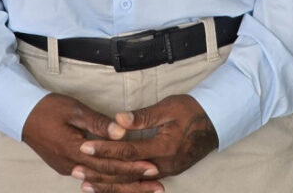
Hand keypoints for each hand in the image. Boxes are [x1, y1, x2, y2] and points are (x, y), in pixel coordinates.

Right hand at [22, 93, 161, 191]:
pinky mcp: (66, 167)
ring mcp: (68, 169)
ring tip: (145, 189)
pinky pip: (91, 179)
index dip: (131, 167)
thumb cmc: (48, 107)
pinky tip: (120, 187)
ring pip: (100, 182)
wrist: (22, 115)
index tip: (152, 167)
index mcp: (74, 150)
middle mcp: (71, 165)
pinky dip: (107, 184)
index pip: (109, 164)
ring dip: (124, 186)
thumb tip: (121, 132)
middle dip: (134, 183)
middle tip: (157, 185)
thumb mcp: (74, 109)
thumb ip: (98, 122)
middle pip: (108, 178)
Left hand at [77, 95, 217, 191]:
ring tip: (85, 183)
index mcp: (162, 148)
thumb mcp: (168, 108)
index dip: (104, 150)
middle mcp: (162, 166)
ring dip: (108, 184)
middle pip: (125, 174)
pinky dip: (123, 185)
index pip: (126, 152)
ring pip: (131, 183)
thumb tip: (118, 119)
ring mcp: (165, 172)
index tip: (85, 147)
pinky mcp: (166, 172)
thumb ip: (142, 116)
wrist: (216, 122)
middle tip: (76, 168)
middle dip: (100, 171)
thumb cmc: (191, 110)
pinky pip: (139, 183)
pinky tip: (109, 185)